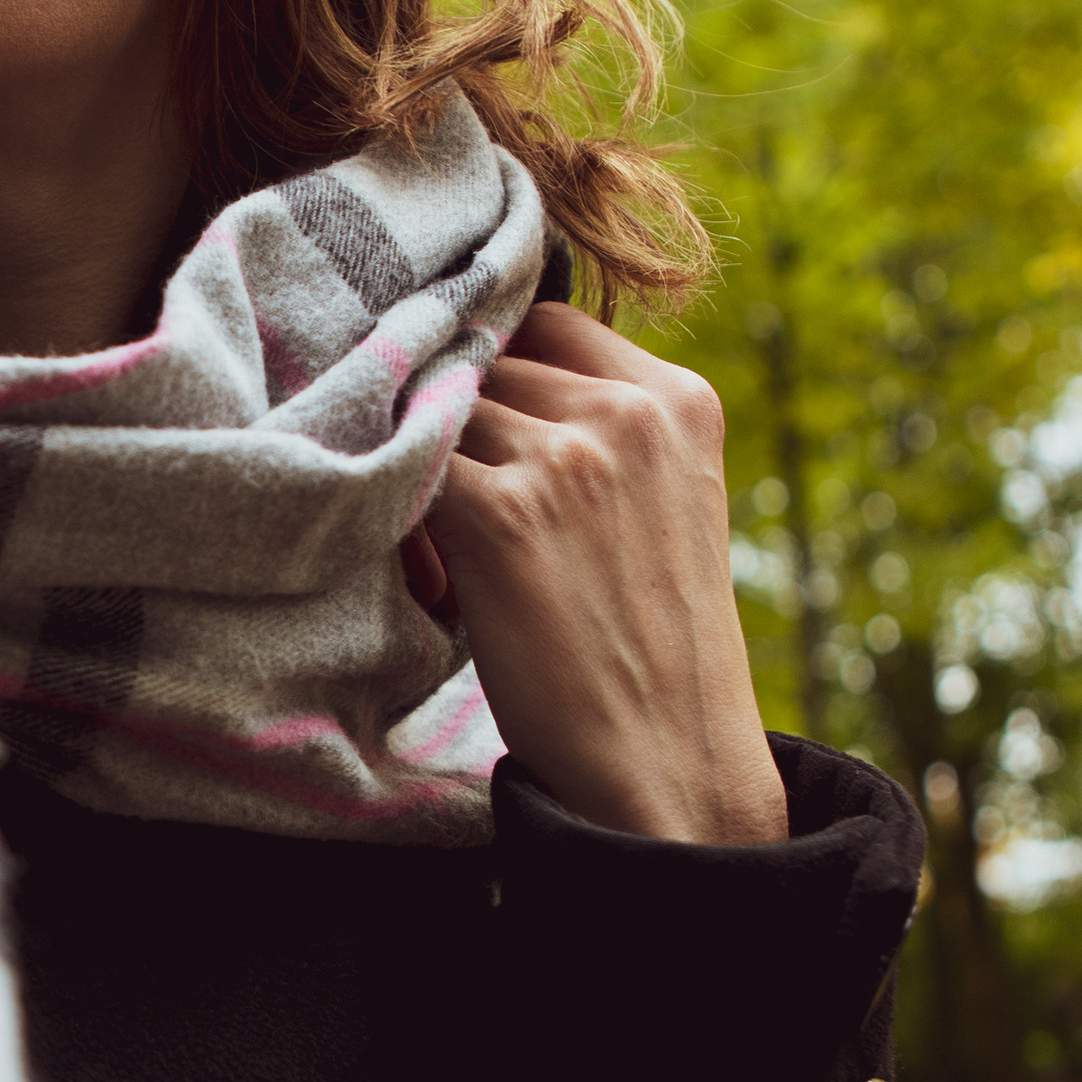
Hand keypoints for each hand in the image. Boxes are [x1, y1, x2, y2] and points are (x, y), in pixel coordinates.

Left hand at [403, 303, 786, 846]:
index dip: (498, 369)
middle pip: (486, 365)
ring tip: (447, 553)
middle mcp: (627, 413)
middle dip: (459, 424)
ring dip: (426, 469)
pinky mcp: (501, 515)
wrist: (669, 758)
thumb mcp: (665, 505)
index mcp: (680, 400)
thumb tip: (481, 375)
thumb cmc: (654, 645)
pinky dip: (401, 517)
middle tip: (456, 504)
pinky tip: (433, 575)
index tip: (477, 425)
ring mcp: (565, 459)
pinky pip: (410, 472)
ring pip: (441, 417)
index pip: (548, 323)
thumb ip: (603, 432)